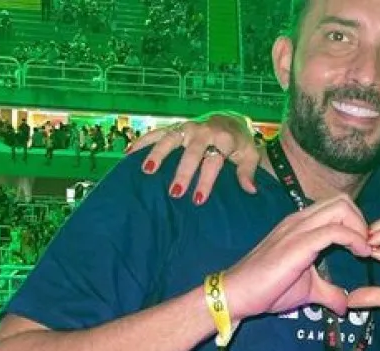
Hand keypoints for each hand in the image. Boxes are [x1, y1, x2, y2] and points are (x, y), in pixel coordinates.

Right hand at [128, 113, 261, 203]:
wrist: (231, 122)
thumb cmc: (239, 144)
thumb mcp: (249, 156)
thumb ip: (247, 172)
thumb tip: (251, 190)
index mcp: (223, 139)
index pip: (213, 162)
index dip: (206, 181)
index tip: (198, 200)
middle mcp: (203, 131)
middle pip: (191, 152)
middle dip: (183, 172)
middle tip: (174, 192)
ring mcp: (187, 127)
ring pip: (170, 138)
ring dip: (157, 153)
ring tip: (147, 171)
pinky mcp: (175, 127)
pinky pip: (157, 132)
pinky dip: (143, 141)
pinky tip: (129, 153)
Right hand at [224, 195, 371, 318]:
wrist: (238, 294)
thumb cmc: (268, 289)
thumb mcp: (308, 290)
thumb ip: (329, 292)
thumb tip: (344, 305)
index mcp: (302, 225)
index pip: (338, 206)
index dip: (357, 223)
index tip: (366, 247)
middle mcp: (301, 220)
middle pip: (342, 201)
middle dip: (362, 221)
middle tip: (367, 246)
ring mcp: (298, 228)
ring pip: (341, 208)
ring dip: (361, 227)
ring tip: (365, 250)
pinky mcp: (299, 243)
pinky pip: (335, 231)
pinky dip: (355, 239)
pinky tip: (361, 254)